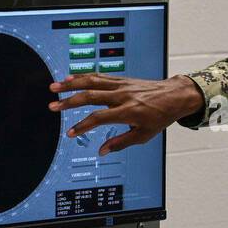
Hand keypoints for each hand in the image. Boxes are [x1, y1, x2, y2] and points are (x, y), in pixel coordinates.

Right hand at [48, 74, 204, 154]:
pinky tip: (71, 77)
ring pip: (92, 82)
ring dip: (71, 83)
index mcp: (128, 111)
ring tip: (55, 86)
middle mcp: (122, 96)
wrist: (174, 96)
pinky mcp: (121, 80)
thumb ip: (121, 143)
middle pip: (90, 96)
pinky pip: (99, 76)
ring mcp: (121, 86)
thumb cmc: (161, 116)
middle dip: (69, 101)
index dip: (83, 126)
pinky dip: (83, 76)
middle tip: (53, 105)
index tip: (71, 133)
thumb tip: (102, 151)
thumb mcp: (143, 135)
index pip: (98, 118)